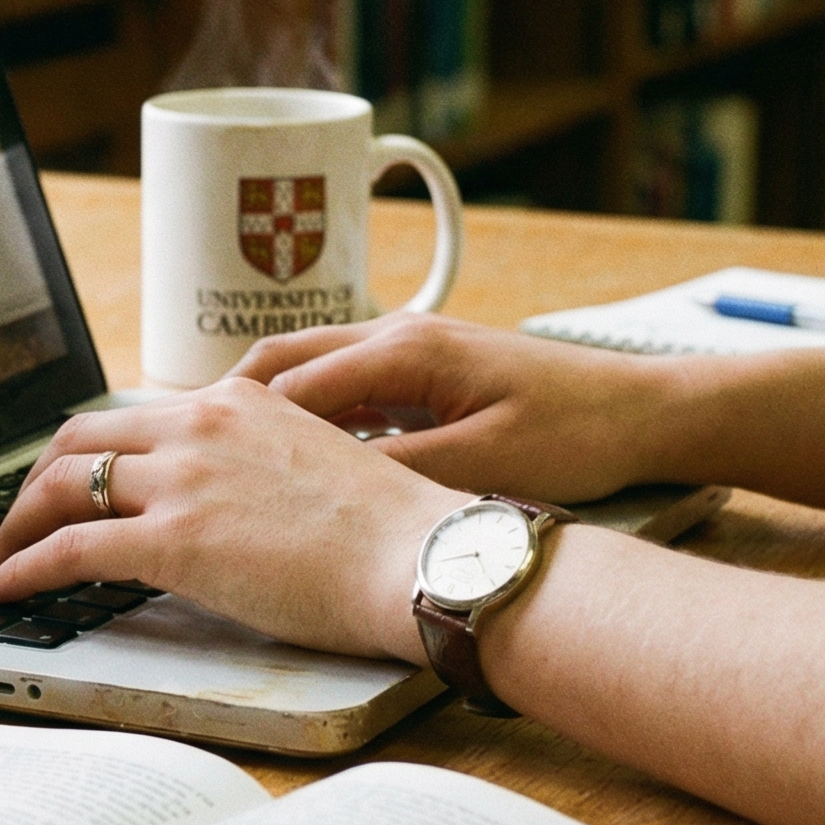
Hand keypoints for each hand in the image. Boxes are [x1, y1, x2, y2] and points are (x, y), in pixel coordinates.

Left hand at [0, 379, 467, 659]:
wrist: (419, 558)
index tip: (68, 483)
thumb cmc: (390, 532)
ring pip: (63, 487)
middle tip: (20, 520)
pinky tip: (7, 591)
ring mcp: (183, 478)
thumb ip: (255, 469)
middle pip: (79, 438)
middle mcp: (200, 426)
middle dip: (36, 482)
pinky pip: (69, 549)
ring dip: (17, 527)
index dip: (87, 453)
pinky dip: (24, 569)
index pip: (133, 418)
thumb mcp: (313, 466)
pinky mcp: (173, 538)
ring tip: (0, 561)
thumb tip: (225, 504)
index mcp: (237, 402)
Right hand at [227, 313, 681, 501]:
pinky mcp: (425, 369)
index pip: (287, 386)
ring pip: (305, 371)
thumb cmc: (579, 434)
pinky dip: (303, 415)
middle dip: (222, 409)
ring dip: (259, 412)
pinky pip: (341, 386)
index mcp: (404, 351)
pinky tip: (289, 460)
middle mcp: (397, 336)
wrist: (649, 409)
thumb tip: (318, 488)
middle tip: (175, 456)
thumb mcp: (484, 464)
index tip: (186, 466)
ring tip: (216, 461)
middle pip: (278, 363)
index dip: (230, 429)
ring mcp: (410, 347)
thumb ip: (397, 471)